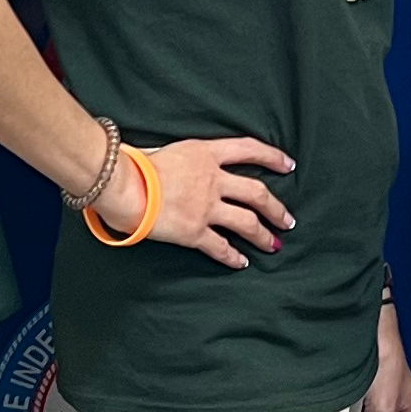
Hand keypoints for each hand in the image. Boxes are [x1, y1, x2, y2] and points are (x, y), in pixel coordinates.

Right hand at [100, 135, 296, 269]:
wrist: (122, 185)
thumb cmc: (134, 165)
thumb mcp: (165, 149)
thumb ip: (181, 159)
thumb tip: (178, 163)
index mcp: (206, 154)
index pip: (249, 149)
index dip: (272, 157)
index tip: (287, 165)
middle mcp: (213, 180)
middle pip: (257, 193)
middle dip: (276, 208)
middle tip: (287, 220)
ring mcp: (207, 206)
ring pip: (247, 222)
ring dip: (263, 235)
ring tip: (274, 245)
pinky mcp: (195, 231)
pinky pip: (221, 247)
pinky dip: (233, 256)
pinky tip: (241, 262)